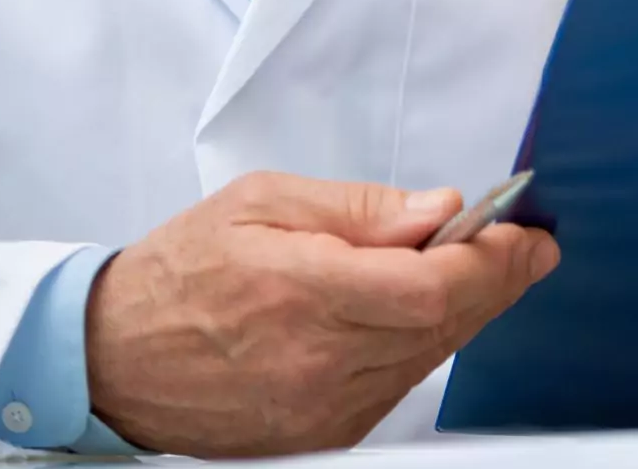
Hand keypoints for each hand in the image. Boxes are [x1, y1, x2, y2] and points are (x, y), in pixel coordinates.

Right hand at [84, 170, 557, 454]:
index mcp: (304, 292)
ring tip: (485, 270)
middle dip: (496, 281)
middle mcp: (320, 361)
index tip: (524, 234)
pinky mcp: (321, 434)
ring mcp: (323, 409)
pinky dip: (423, 346)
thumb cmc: (181, 270)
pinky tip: (428, 313)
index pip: (432, 287)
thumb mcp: (262, 202)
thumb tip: (437, 211)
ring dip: (465, 313)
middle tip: (526, 248)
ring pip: (427, 358)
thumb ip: (358, 208)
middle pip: (444, 325)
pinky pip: (396, 387)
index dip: (492, 261)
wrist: (112, 356)